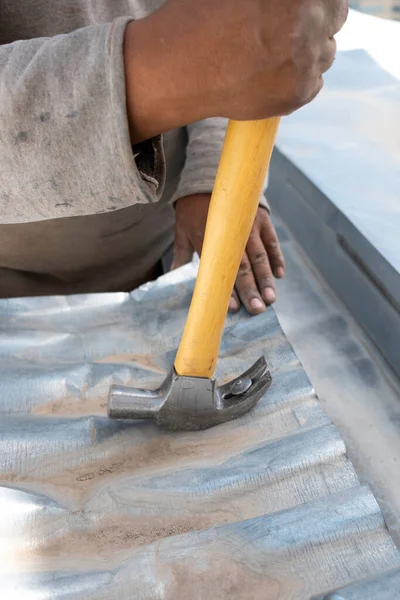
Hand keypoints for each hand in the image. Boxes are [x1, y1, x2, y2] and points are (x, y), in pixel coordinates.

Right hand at [124, 0, 347, 141]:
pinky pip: (313, 84)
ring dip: (308, 52)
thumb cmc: (199, 16)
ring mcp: (307, 57)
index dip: (315, 0)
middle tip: (286, 30)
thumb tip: (288, 3)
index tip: (301, 7)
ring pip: (326, 53)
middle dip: (317, 20)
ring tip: (273, 55)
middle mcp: (309, 17)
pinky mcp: (298, 91)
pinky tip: (269, 76)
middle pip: (336, 17)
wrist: (179, 67)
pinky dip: (298, 81)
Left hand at [172, 194, 284, 315]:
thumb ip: (181, 254)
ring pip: (260, 256)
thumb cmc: (193, 208)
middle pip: (243, 266)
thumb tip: (172, 275)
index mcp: (208, 238)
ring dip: (266, 279)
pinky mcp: (261, 219)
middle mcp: (231, 234)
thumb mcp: (182, 229)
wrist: (209, 175)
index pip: (219, 268)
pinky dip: (276, 258)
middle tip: (258, 309)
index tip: (233, 307)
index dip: (227, 288)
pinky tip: (280, 274)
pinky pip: (271, 241)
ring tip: (271, 298)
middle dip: (251, 289)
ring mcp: (249, 225)